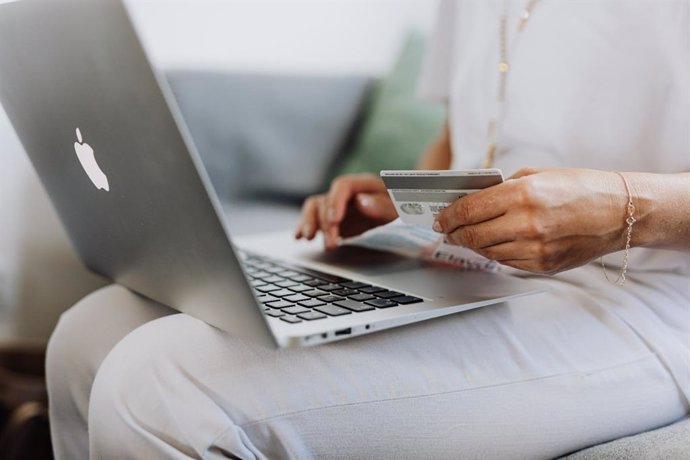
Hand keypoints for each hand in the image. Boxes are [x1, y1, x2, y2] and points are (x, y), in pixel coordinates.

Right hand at [295, 174, 397, 249]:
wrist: (404, 217)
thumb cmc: (403, 210)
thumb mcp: (400, 209)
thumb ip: (383, 205)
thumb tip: (361, 202)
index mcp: (364, 184)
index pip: (343, 185)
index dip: (335, 201)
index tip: (334, 219)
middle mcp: (347, 193)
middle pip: (326, 200)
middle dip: (325, 223)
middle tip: (331, 243)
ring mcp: (337, 206)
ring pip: (315, 208)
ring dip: (309, 223)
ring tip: (308, 238)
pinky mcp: (332, 220)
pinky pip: (313, 219)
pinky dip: (304, 227)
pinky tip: (299, 237)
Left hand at [434, 168, 629, 273]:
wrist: (619, 212)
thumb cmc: (579, 187)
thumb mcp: (537, 175)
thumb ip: (502, 188)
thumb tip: (470, 200)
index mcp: (523, 194)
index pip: (469, 209)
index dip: (448, 216)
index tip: (440, 218)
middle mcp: (526, 224)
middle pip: (472, 235)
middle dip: (453, 233)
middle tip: (446, 230)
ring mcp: (535, 249)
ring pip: (486, 251)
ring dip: (472, 244)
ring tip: (465, 236)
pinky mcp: (543, 266)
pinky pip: (506, 261)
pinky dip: (494, 252)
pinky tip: (492, 244)